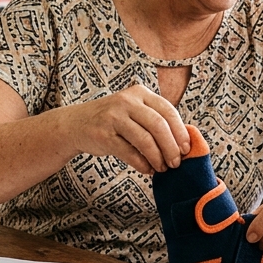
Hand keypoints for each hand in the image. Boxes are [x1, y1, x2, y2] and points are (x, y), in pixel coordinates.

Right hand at [63, 85, 190, 174]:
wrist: (76, 123)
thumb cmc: (113, 120)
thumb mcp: (133, 111)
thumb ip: (155, 120)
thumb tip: (184, 143)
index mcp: (139, 92)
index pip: (167, 110)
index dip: (180, 131)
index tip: (187, 149)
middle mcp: (127, 101)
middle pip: (158, 125)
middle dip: (171, 147)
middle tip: (176, 163)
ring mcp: (113, 117)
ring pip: (145, 140)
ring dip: (157, 158)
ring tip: (162, 168)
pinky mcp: (103, 135)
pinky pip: (129, 152)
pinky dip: (142, 164)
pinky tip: (147, 169)